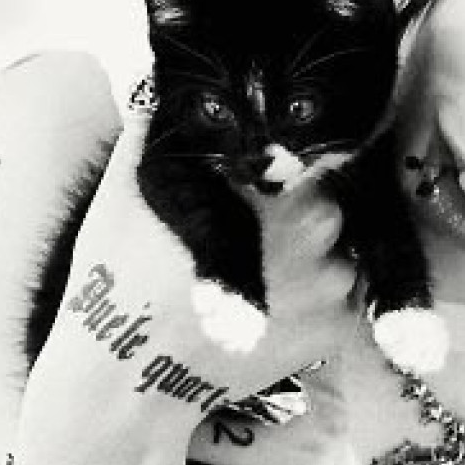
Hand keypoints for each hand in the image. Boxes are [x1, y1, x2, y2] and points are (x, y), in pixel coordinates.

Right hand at [27, 97, 360, 432]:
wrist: (131, 378)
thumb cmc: (121, 274)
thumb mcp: (130, 183)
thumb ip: (161, 124)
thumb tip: (173, 86)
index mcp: (275, 182)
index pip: (307, 150)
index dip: (284, 162)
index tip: (261, 177)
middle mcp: (319, 228)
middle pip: (328, 199)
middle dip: (298, 208)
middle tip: (255, 228)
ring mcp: (335, 283)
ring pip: (341, 247)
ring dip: (313, 254)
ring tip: (261, 271)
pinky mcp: (338, 330)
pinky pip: (343, 295)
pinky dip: (316, 296)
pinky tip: (271, 302)